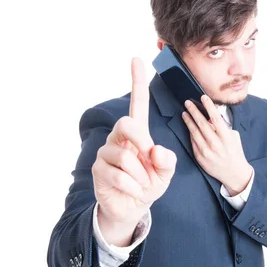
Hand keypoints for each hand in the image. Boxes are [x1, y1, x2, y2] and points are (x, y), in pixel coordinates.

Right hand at [92, 58, 176, 245]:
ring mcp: (106, 152)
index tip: (137, 58)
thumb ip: (167, 161)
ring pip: (125, 157)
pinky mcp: (99, 169)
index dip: (137, 82)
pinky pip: (119, 176)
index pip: (137, 103)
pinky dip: (133, 188)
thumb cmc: (150, 184)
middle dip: (141, 141)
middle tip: (150, 161)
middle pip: (126, 123)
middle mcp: (120, 138)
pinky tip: (132, 191)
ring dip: (141, 177)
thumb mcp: (166, 173)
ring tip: (142, 185)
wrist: (133, 208)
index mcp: (138, 133)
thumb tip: (155, 150)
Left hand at [182, 95, 252, 195]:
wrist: (234, 173)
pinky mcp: (200, 157)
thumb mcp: (234, 137)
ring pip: (194, 132)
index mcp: (226, 138)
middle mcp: (215, 144)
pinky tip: (188, 126)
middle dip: (194, 111)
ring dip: (188, 121)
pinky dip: (190, 133)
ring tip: (184, 113)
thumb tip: (212, 116)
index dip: (208, 106)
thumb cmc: (235, 152)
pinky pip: (193, 142)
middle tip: (188, 102)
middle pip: (202, 124)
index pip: (215, 118)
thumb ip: (223, 127)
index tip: (203, 97)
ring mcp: (206, 151)